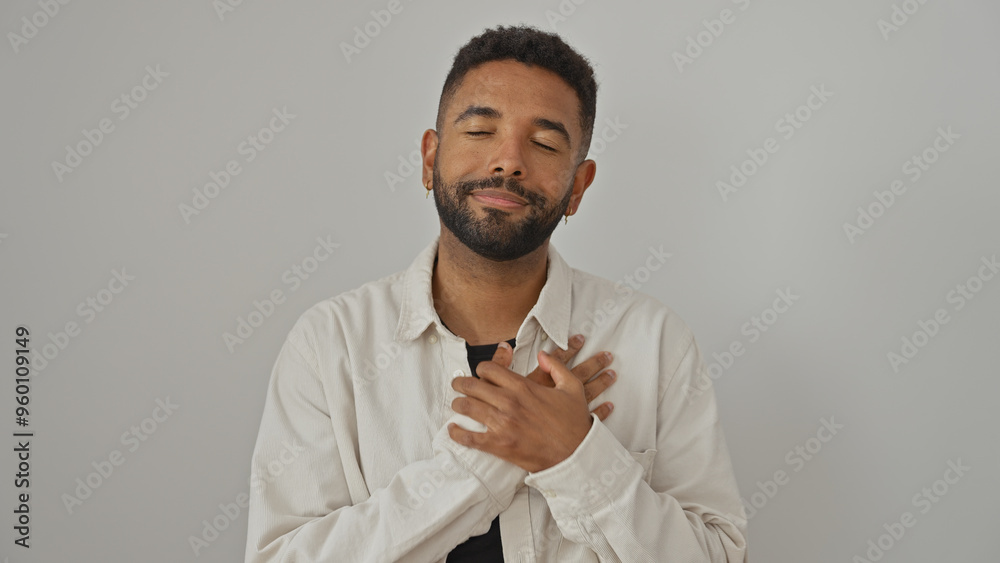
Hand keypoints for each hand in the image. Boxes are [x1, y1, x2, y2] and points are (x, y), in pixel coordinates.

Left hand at [449, 343, 609, 472]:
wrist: (576, 455)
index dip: (482, 369)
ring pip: (467, 407)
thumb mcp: (572, 387)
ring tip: (456, 404)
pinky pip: (470, 438)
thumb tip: (542, 353)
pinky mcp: (499, 445)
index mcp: (522, 386)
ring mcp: (502, 424)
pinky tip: (453, 430)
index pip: (489, 369)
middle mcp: (508, 402)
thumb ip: (556, 366)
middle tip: (457, 385)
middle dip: (461, 383)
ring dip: (458, 404)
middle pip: (472, 386)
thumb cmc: (574, 422)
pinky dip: (458, 433)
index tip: (481, 374)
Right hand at [489, 334, 616, 420]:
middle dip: (594, 364)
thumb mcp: (496, 390)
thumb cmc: (503, 419)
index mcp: (541, 383)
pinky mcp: (571, 429)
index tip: (581, 339)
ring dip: (601, 383)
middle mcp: (557, 395)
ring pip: (589, 394)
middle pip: (579, 375)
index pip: (558, 361)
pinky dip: (602, 412)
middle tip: (609, 355)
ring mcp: (566, 413)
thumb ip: (500, 366)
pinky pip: (591, 419)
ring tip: (613, 373)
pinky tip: (610, 406)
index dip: (569, 349)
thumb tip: (505, 344)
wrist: (509, 446)